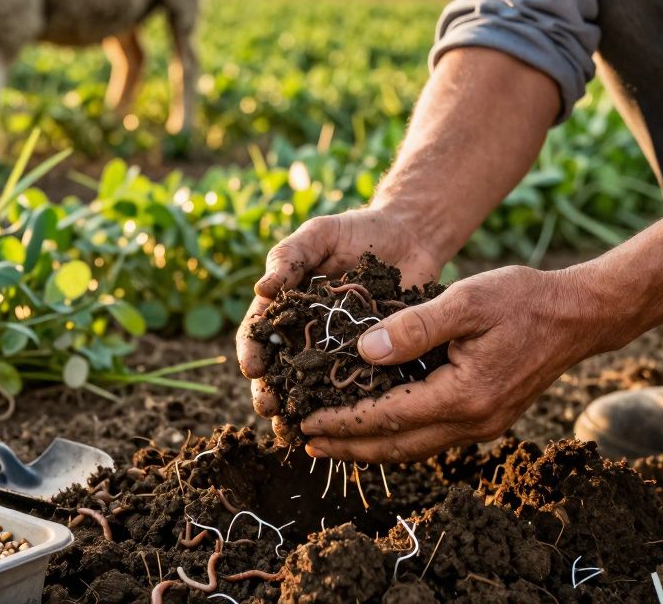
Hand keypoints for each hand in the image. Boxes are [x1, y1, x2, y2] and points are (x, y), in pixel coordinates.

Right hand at [236, 208, 445, 419]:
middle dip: (271, 394)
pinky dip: (347, 409)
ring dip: (301, 412)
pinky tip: (344, 426)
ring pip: (313, 389)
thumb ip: (291, 256)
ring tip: (297, 431)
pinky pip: (356, 388)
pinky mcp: (372, 361)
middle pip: (280, 371)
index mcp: (286, 307)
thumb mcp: (321, 234)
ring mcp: (338, 352)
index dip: (251, 352)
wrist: (411, 237)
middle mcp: (307, 335)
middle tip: (271, 410)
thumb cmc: (359, 231)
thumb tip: (261, 289)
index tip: (253, 368)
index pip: (258, 334)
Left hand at [299, 265, 608, 462]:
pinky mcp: (489, 418)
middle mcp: (473, 422)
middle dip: (348, 446)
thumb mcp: (466, 300)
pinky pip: (433, 437)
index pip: (388, 417)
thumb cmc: (523, 299)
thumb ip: (415, 326)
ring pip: (415, 447)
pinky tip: (380, 428)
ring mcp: (483, 425)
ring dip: (371, 447)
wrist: (578, 315)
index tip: (306, 421)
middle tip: (305, 443)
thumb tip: (364, 351)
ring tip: (332, 443)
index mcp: (463, 395)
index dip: (343, 421)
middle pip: (397, 446)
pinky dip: (400, 437)